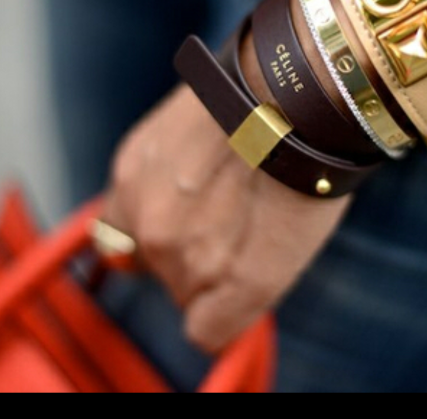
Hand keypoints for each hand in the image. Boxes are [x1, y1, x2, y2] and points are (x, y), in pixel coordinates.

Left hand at [99, 84, 349, 351]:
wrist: (304, 95)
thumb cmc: (261, 97)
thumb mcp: (189, 121)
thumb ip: (167, 169)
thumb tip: (188, 195)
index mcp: (131, 173)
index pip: (123, 235)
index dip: (160, 233)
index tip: (193, 222)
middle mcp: (145, 221)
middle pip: (155, 268)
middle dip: (190, 251)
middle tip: (239, 217)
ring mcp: (185, 258)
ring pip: (186, 295)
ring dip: (217, 275)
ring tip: (260, 227)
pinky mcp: (231, 285)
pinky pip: (209, 330)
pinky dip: (228, 315)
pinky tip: (257, 276)